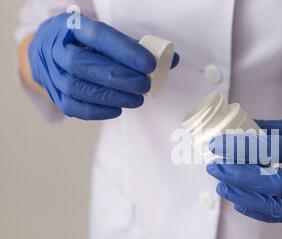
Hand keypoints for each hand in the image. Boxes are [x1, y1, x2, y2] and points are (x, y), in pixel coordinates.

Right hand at [29, 13, 179, 119]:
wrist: (51, 50)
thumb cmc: (88, 43)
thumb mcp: (108, 36)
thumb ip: (137, 48)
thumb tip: (172, 60)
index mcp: (72, 26)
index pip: (98, 36)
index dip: (125, 51)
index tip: (149, 64)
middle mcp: (55, 48)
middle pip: (82, 64)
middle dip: (118, 78)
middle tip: (144, 86)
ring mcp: (50, 73)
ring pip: (76, 88)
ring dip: (110, 96)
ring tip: (137, 100)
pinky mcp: (54, 95)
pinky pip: (72, 107)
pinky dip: (97, 111)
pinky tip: (118, 110)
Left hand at [207, 113, 281, 222]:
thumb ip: (267, 130)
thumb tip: (232, 131)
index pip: (273, 150)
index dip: (241, 147)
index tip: (217, 144)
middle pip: (275, 183)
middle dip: (239, 176)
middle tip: (215, 167)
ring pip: (279, 205)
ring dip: (245, 196)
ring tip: (221, 186)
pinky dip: (258, 210)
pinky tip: (239, 201)